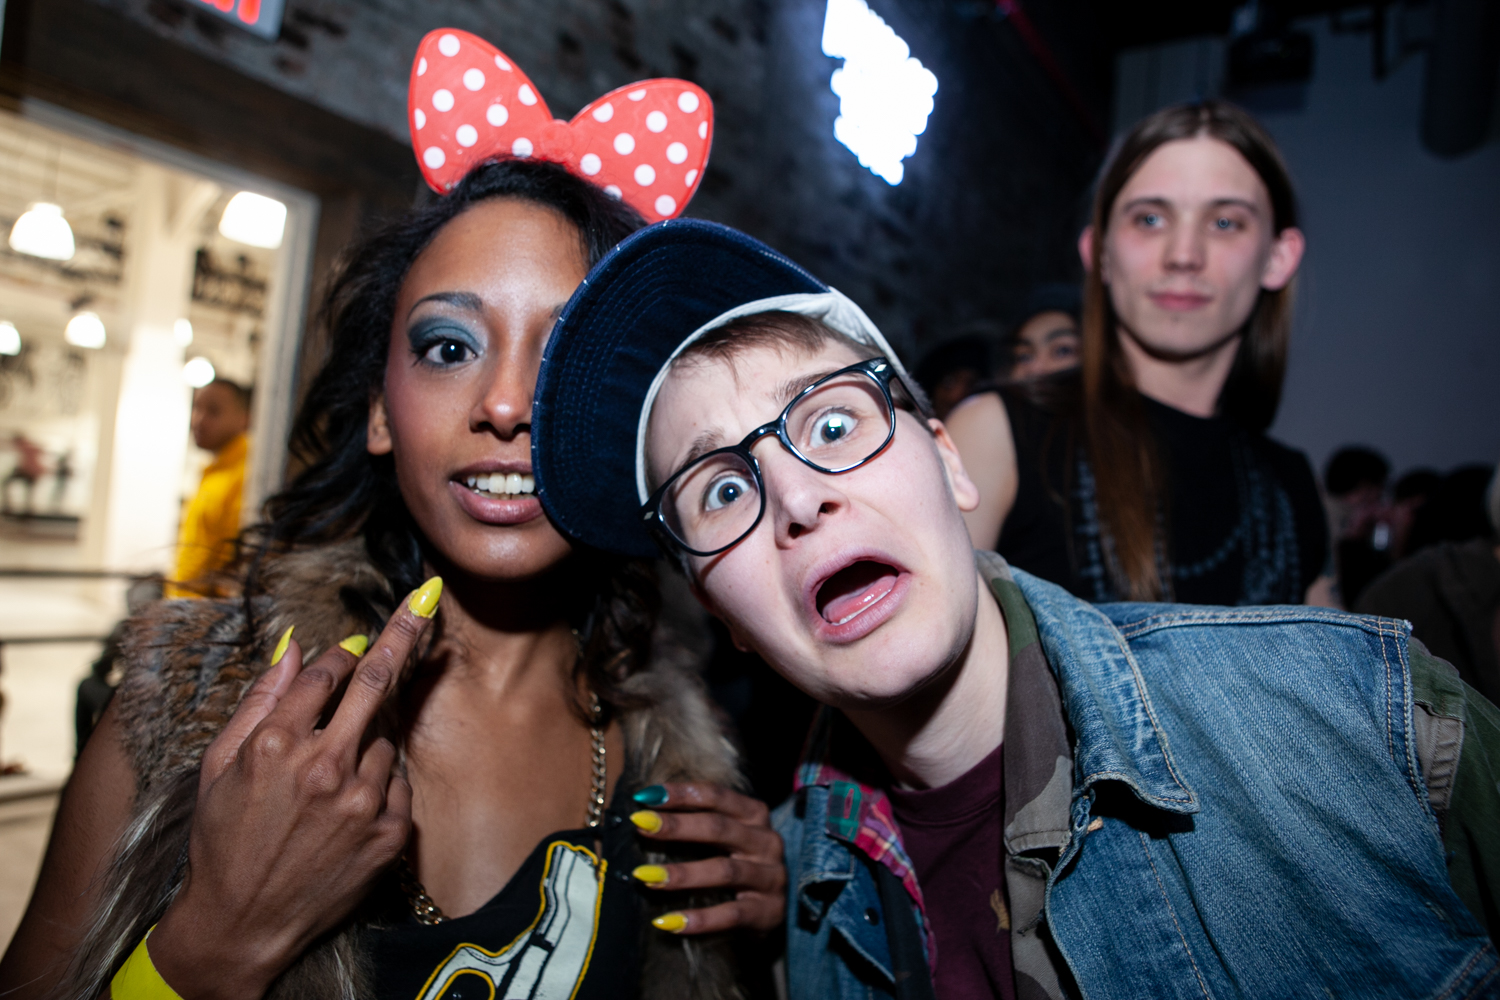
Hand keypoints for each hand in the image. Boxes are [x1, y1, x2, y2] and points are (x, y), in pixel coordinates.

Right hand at [148, 579, 442, 999]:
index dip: (342, 653)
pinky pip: (395, 784)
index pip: (327, 673)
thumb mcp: (220, 766)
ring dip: (368, 741)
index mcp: (277, 745)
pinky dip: (378, 783)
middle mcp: (325, 767)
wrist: (241, 923)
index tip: (356, 641)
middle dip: (403, 636)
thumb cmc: (223, 840)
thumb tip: (293, 645)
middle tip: (424, 604)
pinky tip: (344, 809)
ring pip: (384, 740)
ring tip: (329, 781)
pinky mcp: (389, 832)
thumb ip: (261, 700)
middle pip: (377, 683)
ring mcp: (362, 801)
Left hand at [627, 783, 785, 934]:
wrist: (776, 908)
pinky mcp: (768, 911)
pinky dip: (699, 919)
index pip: (717, 797)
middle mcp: (766, 841)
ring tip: (646, 877)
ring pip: (724, 871)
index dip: (682, 793)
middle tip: (641, 824)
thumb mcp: (726, 838)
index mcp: (754, 815)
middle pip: (719, 828)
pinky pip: (731, 914)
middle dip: (677, 825)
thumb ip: (696, 823)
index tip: (645, 795)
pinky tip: (668, 922)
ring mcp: (770, 877)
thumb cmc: (740, 863)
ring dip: (683, 874)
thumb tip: (643, 817)